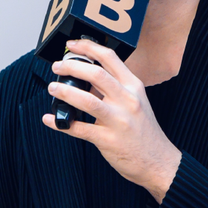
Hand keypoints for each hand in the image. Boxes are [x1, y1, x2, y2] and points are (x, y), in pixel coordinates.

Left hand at [45, 39, 182, 200]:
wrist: (157, 161)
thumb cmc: (143, 130)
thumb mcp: (135, 102)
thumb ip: (113, 88)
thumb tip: (85, 76)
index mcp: (133, 87)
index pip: (110, 58)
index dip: (88, 48)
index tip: (72, 45)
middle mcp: (127, 101)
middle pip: (96, 75)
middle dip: (71, 67)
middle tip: (57, 67)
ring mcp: (118, 121)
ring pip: (87, 100)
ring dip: (65, 92)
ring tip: (53, 89)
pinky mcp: (108, 140)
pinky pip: (79, 129)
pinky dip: (61, 123)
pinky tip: (50, 119)